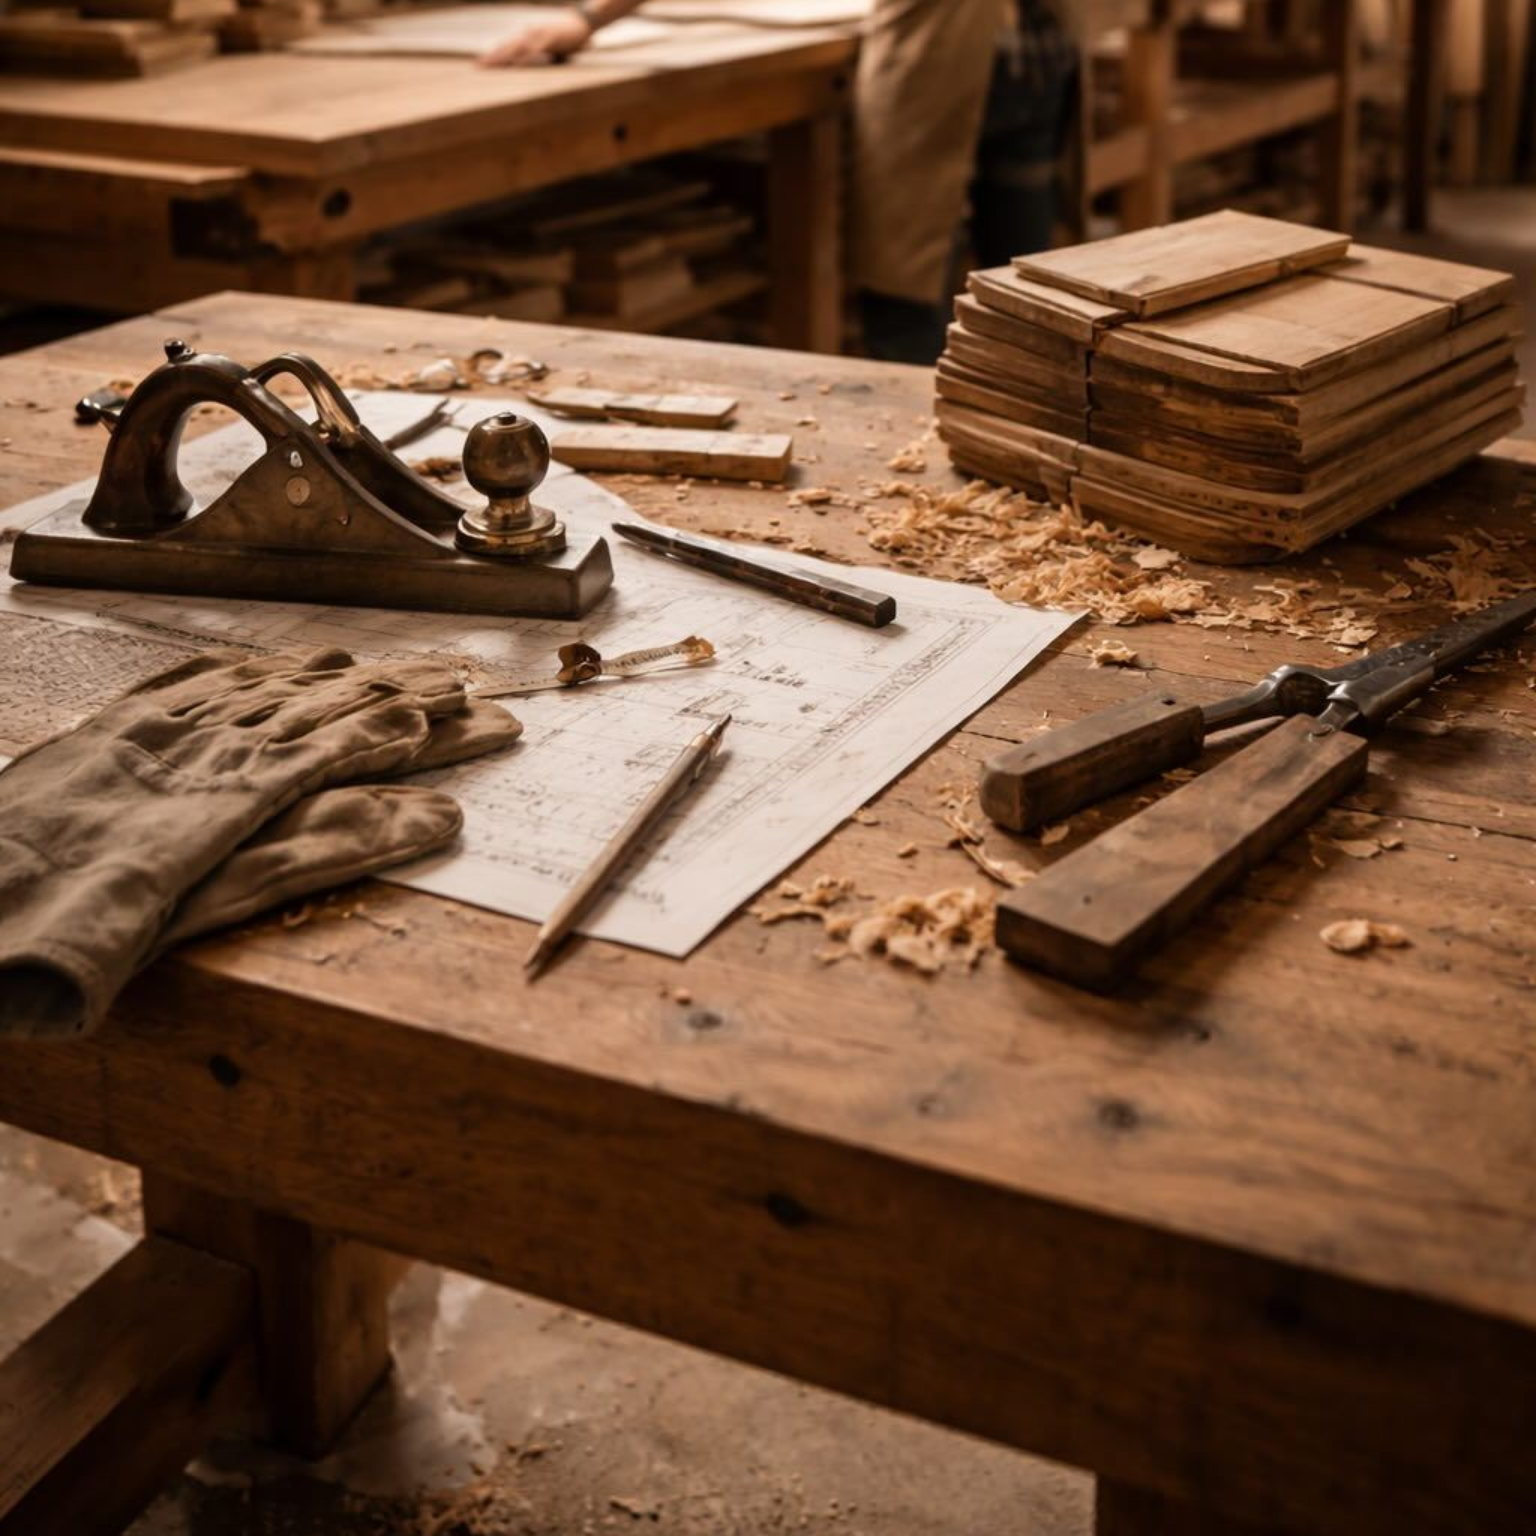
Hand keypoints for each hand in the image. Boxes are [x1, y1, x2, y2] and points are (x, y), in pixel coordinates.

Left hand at [477, 11, 593, 65]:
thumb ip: (534, 54)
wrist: (580, 23)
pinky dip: (524, 58)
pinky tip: (515, 65)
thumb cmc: (564, 38)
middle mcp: (528, 35)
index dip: (492, 56)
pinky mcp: (549, 38)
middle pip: (506, 47)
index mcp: (526, 38)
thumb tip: (524, 64)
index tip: (479, 65)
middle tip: (477, 67)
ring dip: (503, 57)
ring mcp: (538, 36)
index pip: (506, 48)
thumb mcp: (546, 47)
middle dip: (492, 58)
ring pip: (516, 48)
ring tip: (491, 66)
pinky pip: (534, 50)